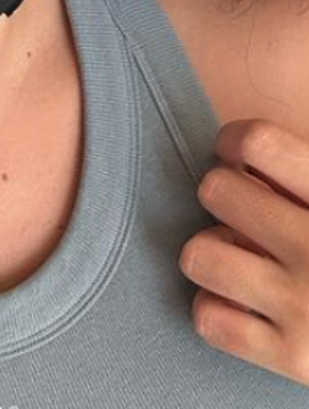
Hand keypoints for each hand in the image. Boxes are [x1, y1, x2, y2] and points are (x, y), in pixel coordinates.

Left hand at [179, 119, 308, 385]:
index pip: (258, 142)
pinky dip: (217, 309)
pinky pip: (209, 318)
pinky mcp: (292, 357)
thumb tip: (249, 149)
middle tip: (243, 209)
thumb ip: (306, 175)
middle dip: (224, 195)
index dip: (234, 141)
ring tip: (239, 255)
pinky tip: (242, 302)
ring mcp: (303, 305)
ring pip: (199, 254)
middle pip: (217, 191)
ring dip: (213, 252)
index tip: (236, 153)